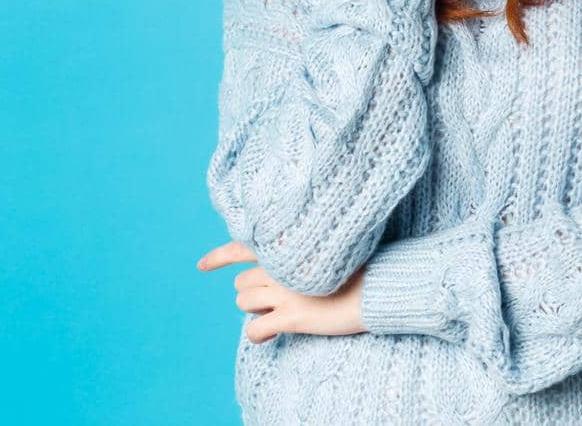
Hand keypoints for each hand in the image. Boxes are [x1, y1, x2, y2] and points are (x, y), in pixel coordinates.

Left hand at [196, 240, 367, 343]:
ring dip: (257, 311)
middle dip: (253, 293)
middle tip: (275, 300)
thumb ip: (297, 253)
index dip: (219, 257)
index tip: (202, 265)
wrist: (379, 286)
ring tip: (279, 314)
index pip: (242, 247)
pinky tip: (271, 336)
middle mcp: (281, 266)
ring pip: (243, 303)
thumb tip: (275, 268)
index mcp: (287, 246)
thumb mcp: (325, 248)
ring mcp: (284, 291)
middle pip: (241, 283)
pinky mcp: (291, 316)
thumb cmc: (360, 266)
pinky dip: (259, 335)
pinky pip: (255, 330)